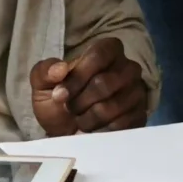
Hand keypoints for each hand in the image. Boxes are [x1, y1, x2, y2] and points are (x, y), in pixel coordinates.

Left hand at [31, 37, 149, 134]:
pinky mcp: (140, 116)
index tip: (60, 95)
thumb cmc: (59, 99)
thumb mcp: (42, 84)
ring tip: (79, 120)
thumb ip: (44, 72)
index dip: (77, 77)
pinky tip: (93, 130)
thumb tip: (59, 69)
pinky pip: (122, 125)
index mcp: (107, 50)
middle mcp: (128, 68)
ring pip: (112, 107)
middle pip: (104, 83)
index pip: (98, 55)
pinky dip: (101, 131)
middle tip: (70, 109)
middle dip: (80, 102)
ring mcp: (137, 92)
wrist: (68, 129)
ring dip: (89, 119)